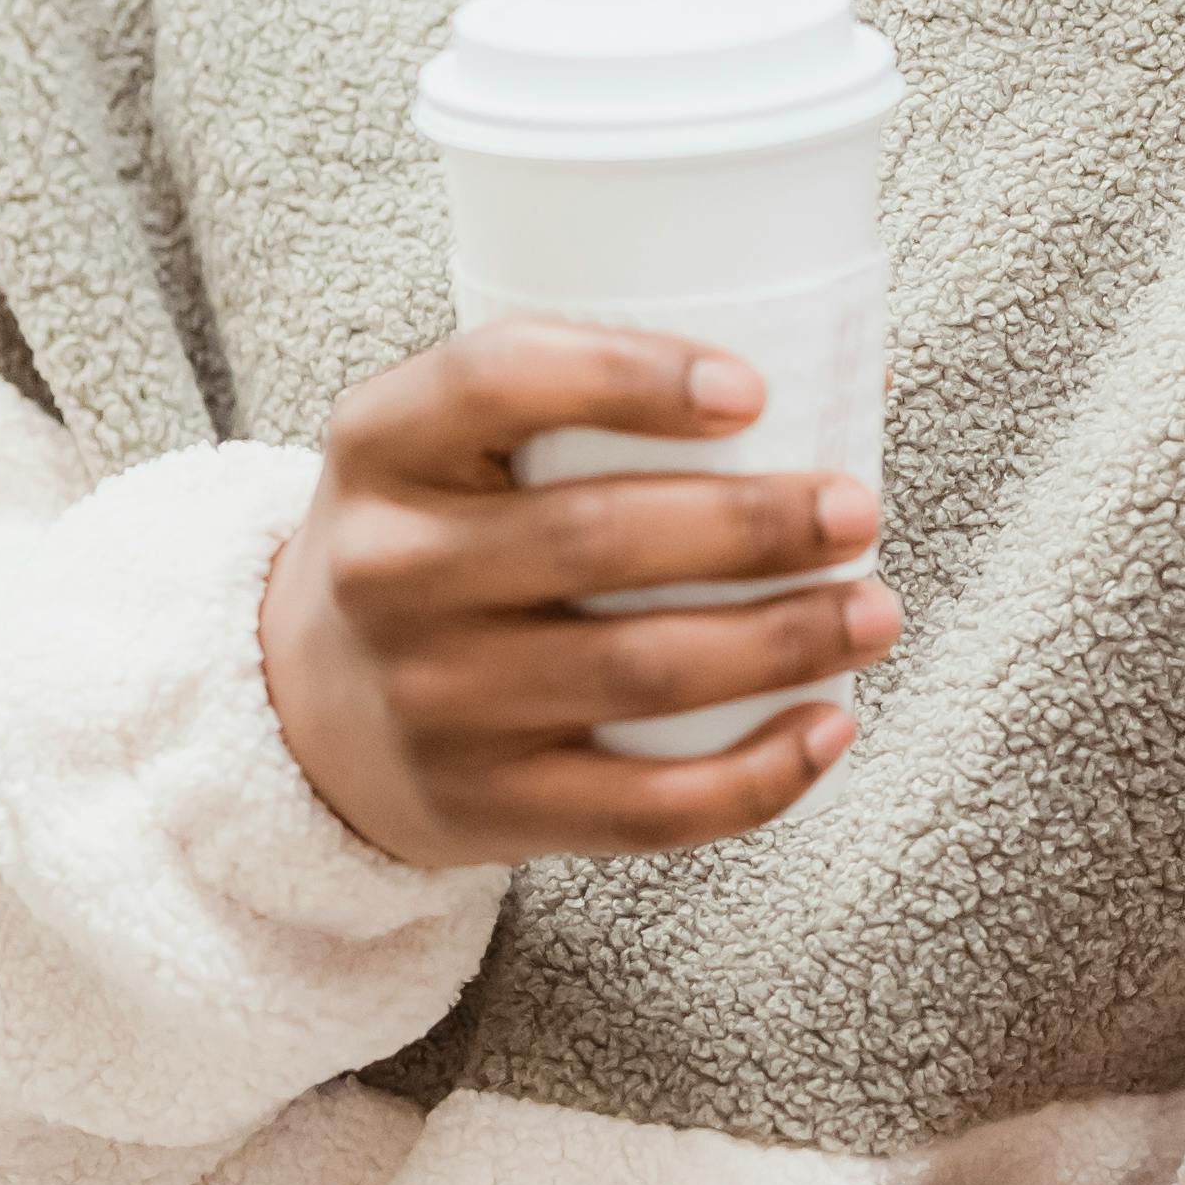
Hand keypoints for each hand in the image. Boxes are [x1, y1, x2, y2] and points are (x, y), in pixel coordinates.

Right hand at [259, 323, 896, 866]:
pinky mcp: (481, 808)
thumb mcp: (455, 449)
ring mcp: (431, 699)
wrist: (309, 713)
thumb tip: (850, 374)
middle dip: (752, 524)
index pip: (497, 379)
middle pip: (594, 537)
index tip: (753, 389)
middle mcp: (389, 570)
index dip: (630, 375)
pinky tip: (828, 728)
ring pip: (638, 671)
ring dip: (783, 642)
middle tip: (856, 511)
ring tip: (875, 611)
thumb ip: (598, 405)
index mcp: (383, 445)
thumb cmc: (441, 544)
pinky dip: (754, 776)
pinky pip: (640, 810)